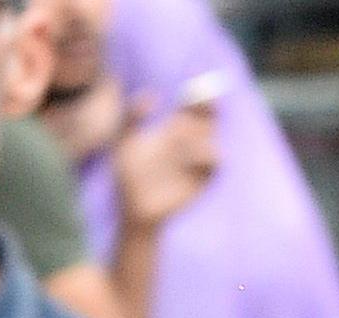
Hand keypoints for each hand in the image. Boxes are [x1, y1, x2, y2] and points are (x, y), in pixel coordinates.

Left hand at [111, 85, 223, 237]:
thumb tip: (150, 96)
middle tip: (193, 102)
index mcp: (176, 130)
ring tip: (176, 133)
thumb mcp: (124, 140)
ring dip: (200, 134)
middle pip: (210, 119)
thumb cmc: (127, 175)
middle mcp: (191, 143)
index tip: (192, 88)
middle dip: (207, 108)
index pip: (195, 106)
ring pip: (213, 140)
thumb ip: (132, 116)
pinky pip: (215, 164)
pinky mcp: (203, 180)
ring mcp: (198, 162)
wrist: (133, 207)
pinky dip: (206, 155)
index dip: (199, 94)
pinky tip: (187, 154)